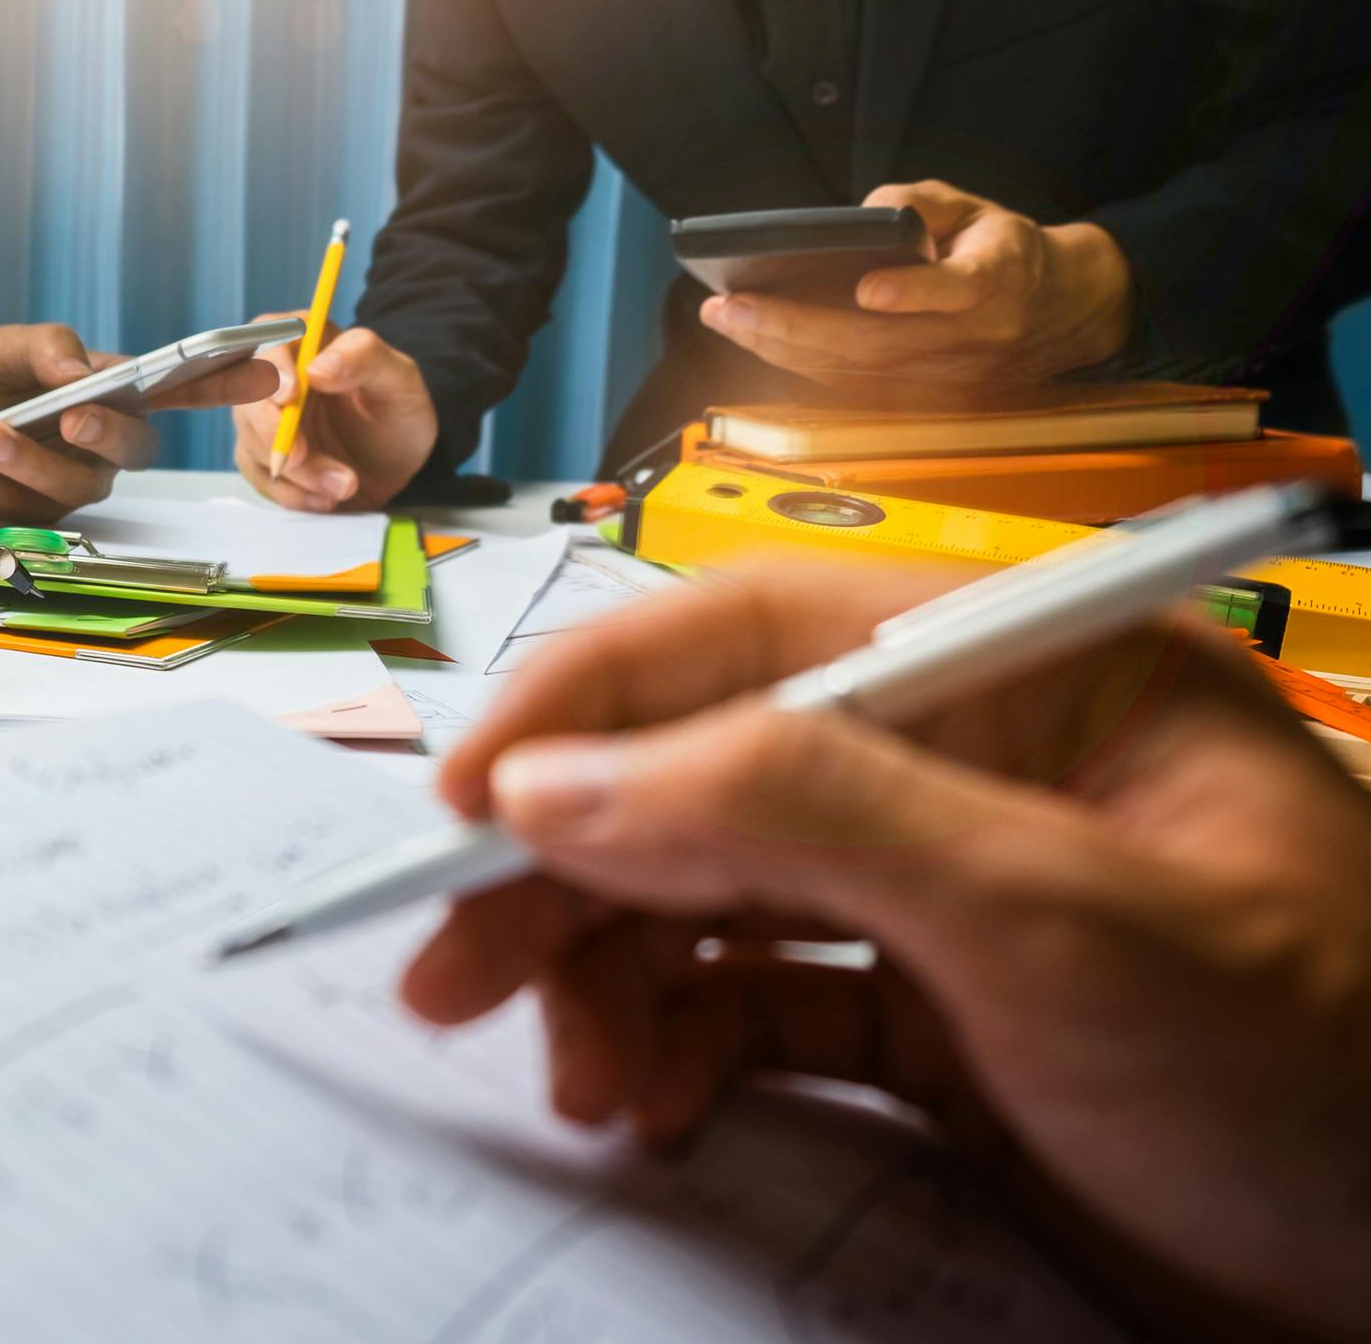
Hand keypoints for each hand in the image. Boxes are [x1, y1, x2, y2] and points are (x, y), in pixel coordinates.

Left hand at [0, 325, 273, 522]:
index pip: (186, 390)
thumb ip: (47, 346)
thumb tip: (76, 368)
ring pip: (68, 486)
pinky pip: (10, 507)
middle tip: (71, 414)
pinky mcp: (29, 515)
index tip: (267, 373)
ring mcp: (71, 484)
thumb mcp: (12, 344)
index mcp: (121, 396)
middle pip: (134, 451)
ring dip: (25, 461)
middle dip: (105, 434)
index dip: (228, 384)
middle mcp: (108, 447)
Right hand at [231, 325, 435, 511]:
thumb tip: (317, 368)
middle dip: (272, 432)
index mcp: (305, 341)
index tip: (288, 398)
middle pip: (248, 396)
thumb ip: (365, 359)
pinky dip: (291, 494)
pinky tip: (325, 499)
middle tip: (301, 458)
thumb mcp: (400, 379)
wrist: (396, 464)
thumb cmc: (397, 411)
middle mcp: (277, 377)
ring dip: (295, 472)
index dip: (271, 368)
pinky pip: (261, 476)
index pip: (270, 339)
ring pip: (253, 442)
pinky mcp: (265, 456)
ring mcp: (265, 419)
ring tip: (343, 485)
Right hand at [405, 567, 1370, 1338]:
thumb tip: (557, 778)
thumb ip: (801, 811)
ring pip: (712, 893)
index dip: (589, 704)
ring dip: (612, 974)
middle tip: (450, 973)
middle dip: (568, 869)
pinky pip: (757, 1004)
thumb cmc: (1321, 1076)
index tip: (460, 802)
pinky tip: (656, 1103)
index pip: (756, 629)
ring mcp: (953, 897)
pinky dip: (683, 1046)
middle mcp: (977, 765)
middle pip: (705, 769)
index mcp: (1030, 673)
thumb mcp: (1058, 920)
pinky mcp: (942, 1024)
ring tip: (579, 1081)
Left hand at [700, 180, 1134, 389]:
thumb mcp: (976, 206)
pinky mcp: (923, 397)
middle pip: (878, 342)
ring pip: (855, 370)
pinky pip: (852, 385)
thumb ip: (922, 201)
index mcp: (999, 281)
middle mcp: (970, 338)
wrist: (1059, 310)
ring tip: (725, 319)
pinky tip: (753, 339)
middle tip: (732, 305)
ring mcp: (944, 377)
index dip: (915, 293)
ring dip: (781, 348)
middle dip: (797, 325)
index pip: (961, 291)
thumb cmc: (1003, 248)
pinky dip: (798, 363)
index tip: (869, 288)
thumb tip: (862, 215)